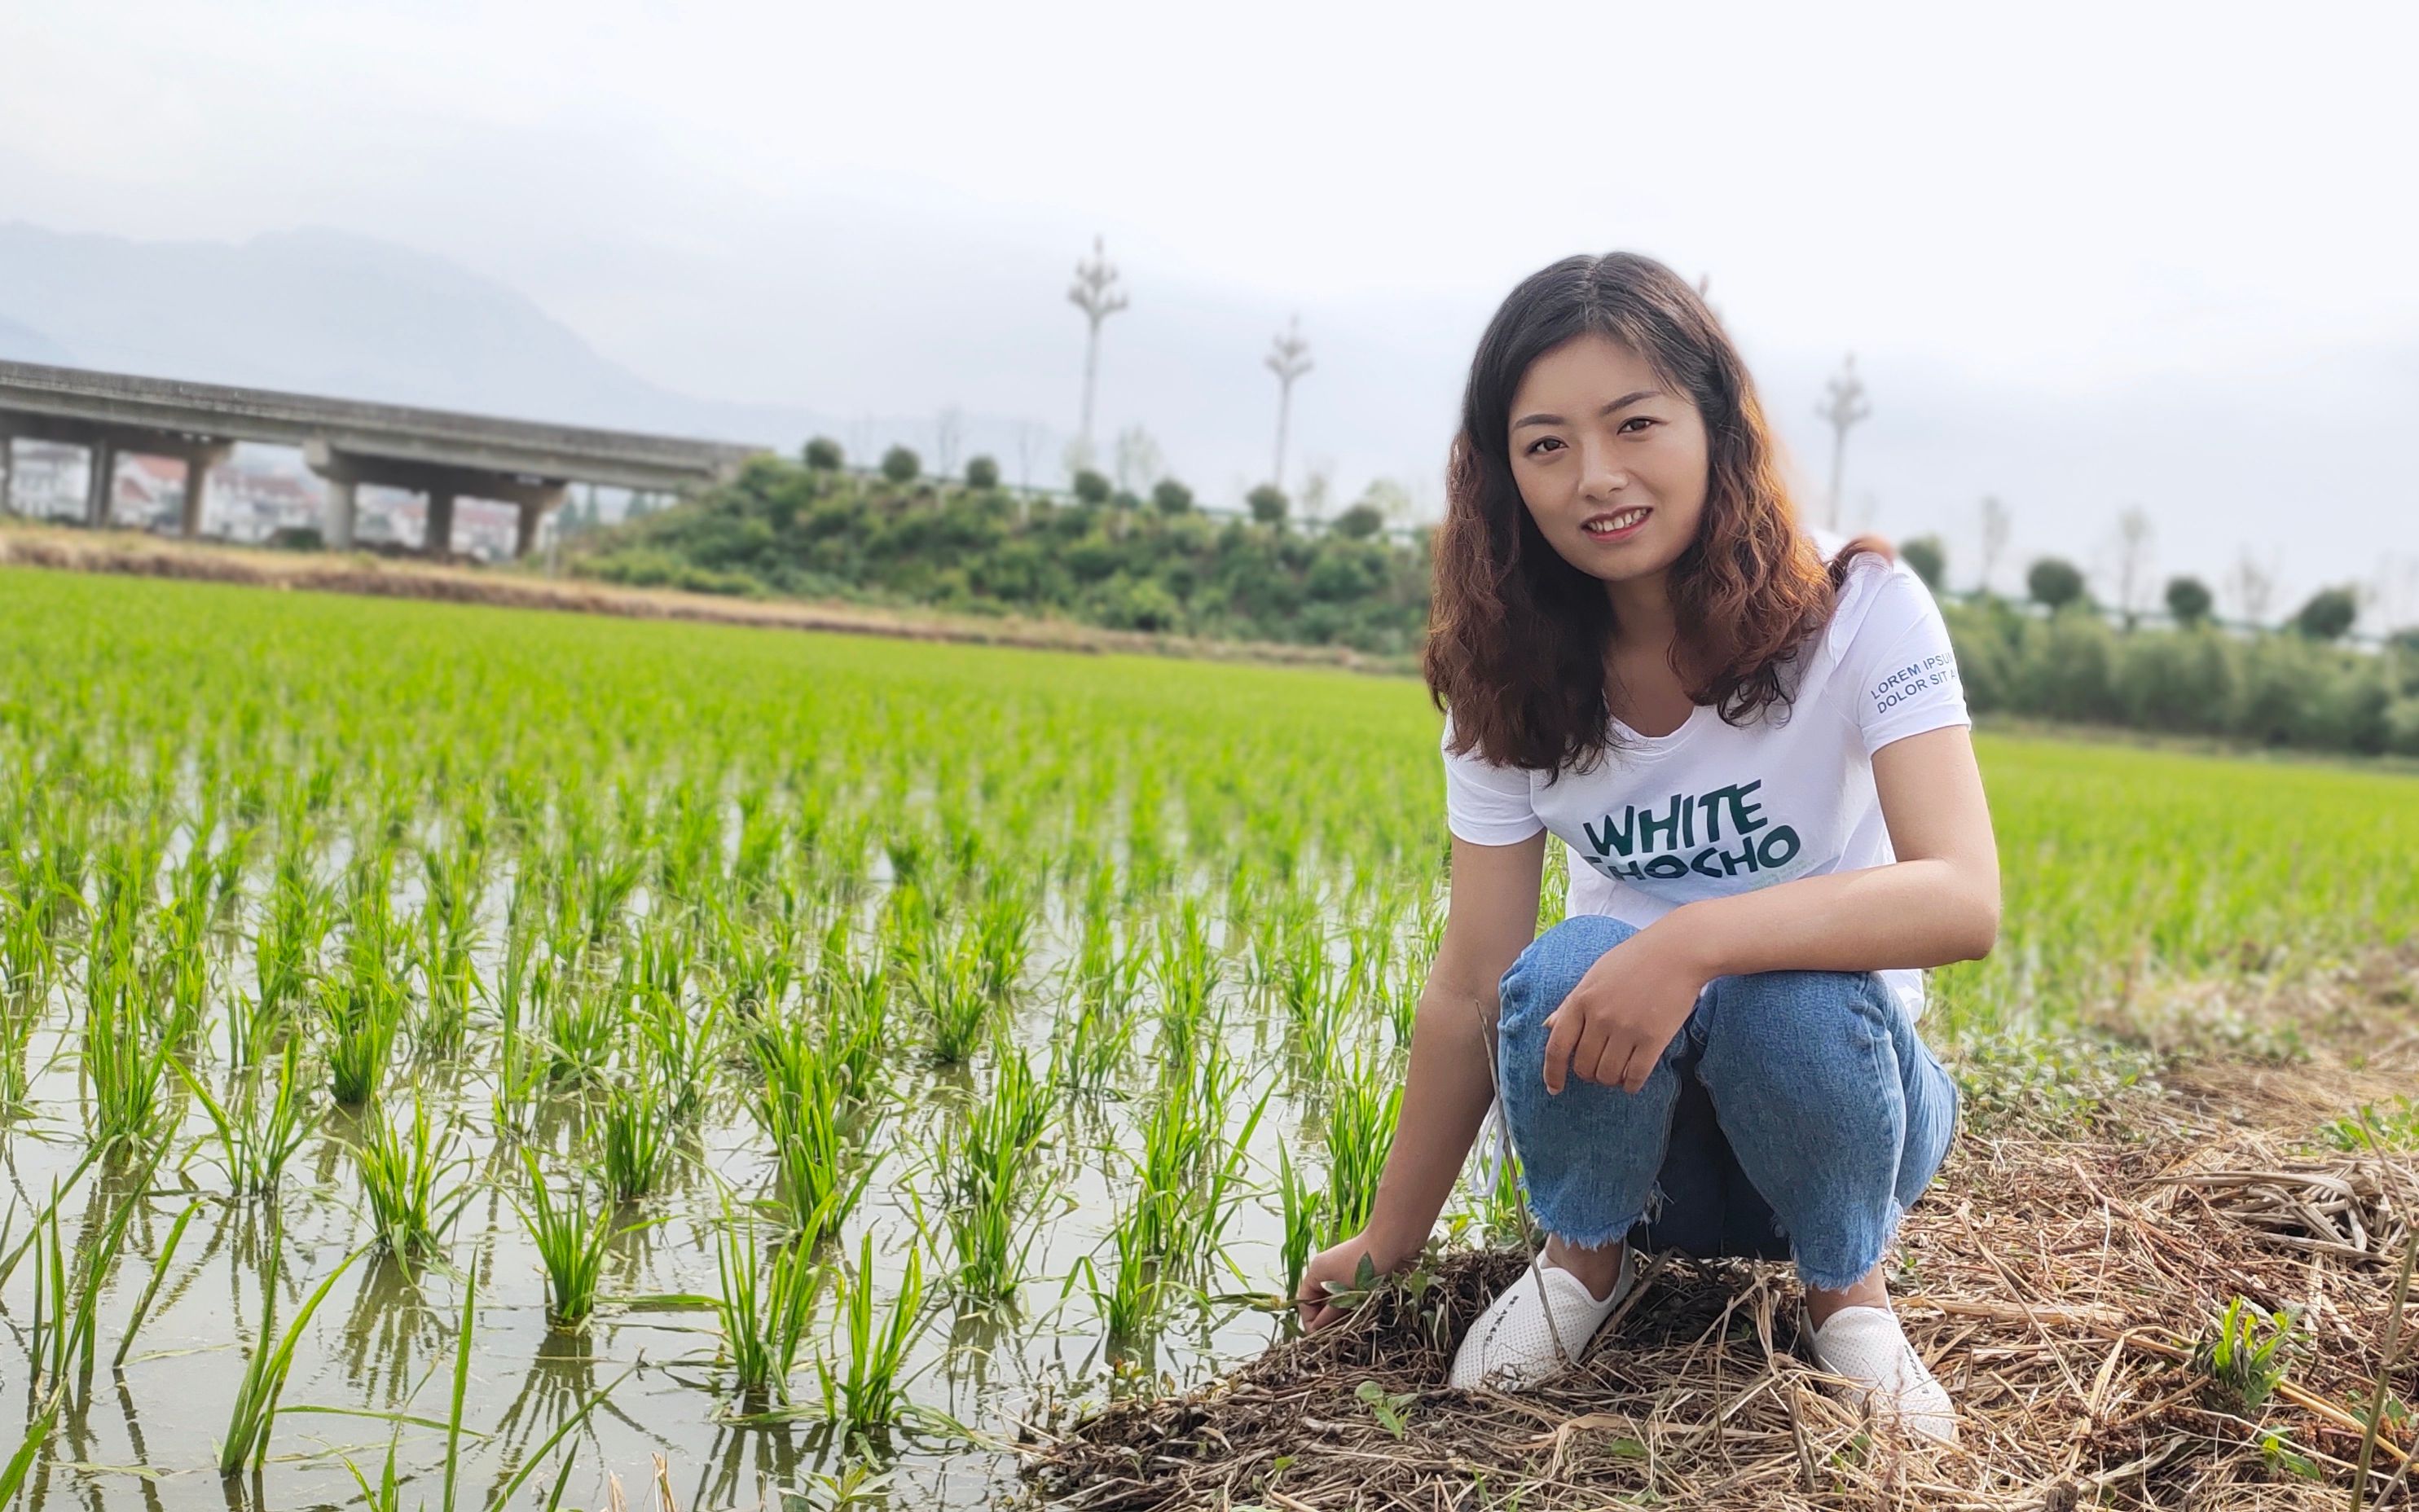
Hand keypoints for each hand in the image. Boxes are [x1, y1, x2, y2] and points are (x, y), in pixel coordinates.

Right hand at [1295, 1229, 1406, 1330]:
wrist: (1394, 1242)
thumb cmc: (1365, 1263)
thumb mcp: (1345, 1292)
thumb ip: (1330, 1313)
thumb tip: (1317, 1330)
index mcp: (1317, 1271)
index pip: (1305, 1302)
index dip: (1310, 1321)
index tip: (1318, 1340)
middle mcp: (1329, 1273)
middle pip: (1321, 1304)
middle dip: (1328, 1321)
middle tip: (1337, 1339)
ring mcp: (1346, 1275)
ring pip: (1338, 1303)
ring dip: (1343, 1317)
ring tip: (1351, 1331)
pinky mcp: (1362, 1278)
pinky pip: (1353, 1299)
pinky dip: (1354, 1309)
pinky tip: (1362, 1320)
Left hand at [1540, 919, 1712, 1095]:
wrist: (1678, 951)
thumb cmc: (1635, 960)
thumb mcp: (1595, 975)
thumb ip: (1571, 1003)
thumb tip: (1547, 1026)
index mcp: (1581, 999)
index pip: (1557, 1047)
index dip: (1552, 1073)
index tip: (1554, 1088)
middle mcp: (1600, 1017)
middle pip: (1583, 1066)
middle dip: (1588, 1074)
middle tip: (1598, 1067)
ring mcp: (1627, 1029)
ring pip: (1607, 1075)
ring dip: (1610, 1079)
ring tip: (1617, 1071)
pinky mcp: (1653, 1039)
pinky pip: (1634, 1076)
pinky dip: (1630, 1084)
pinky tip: (1631, 1080)